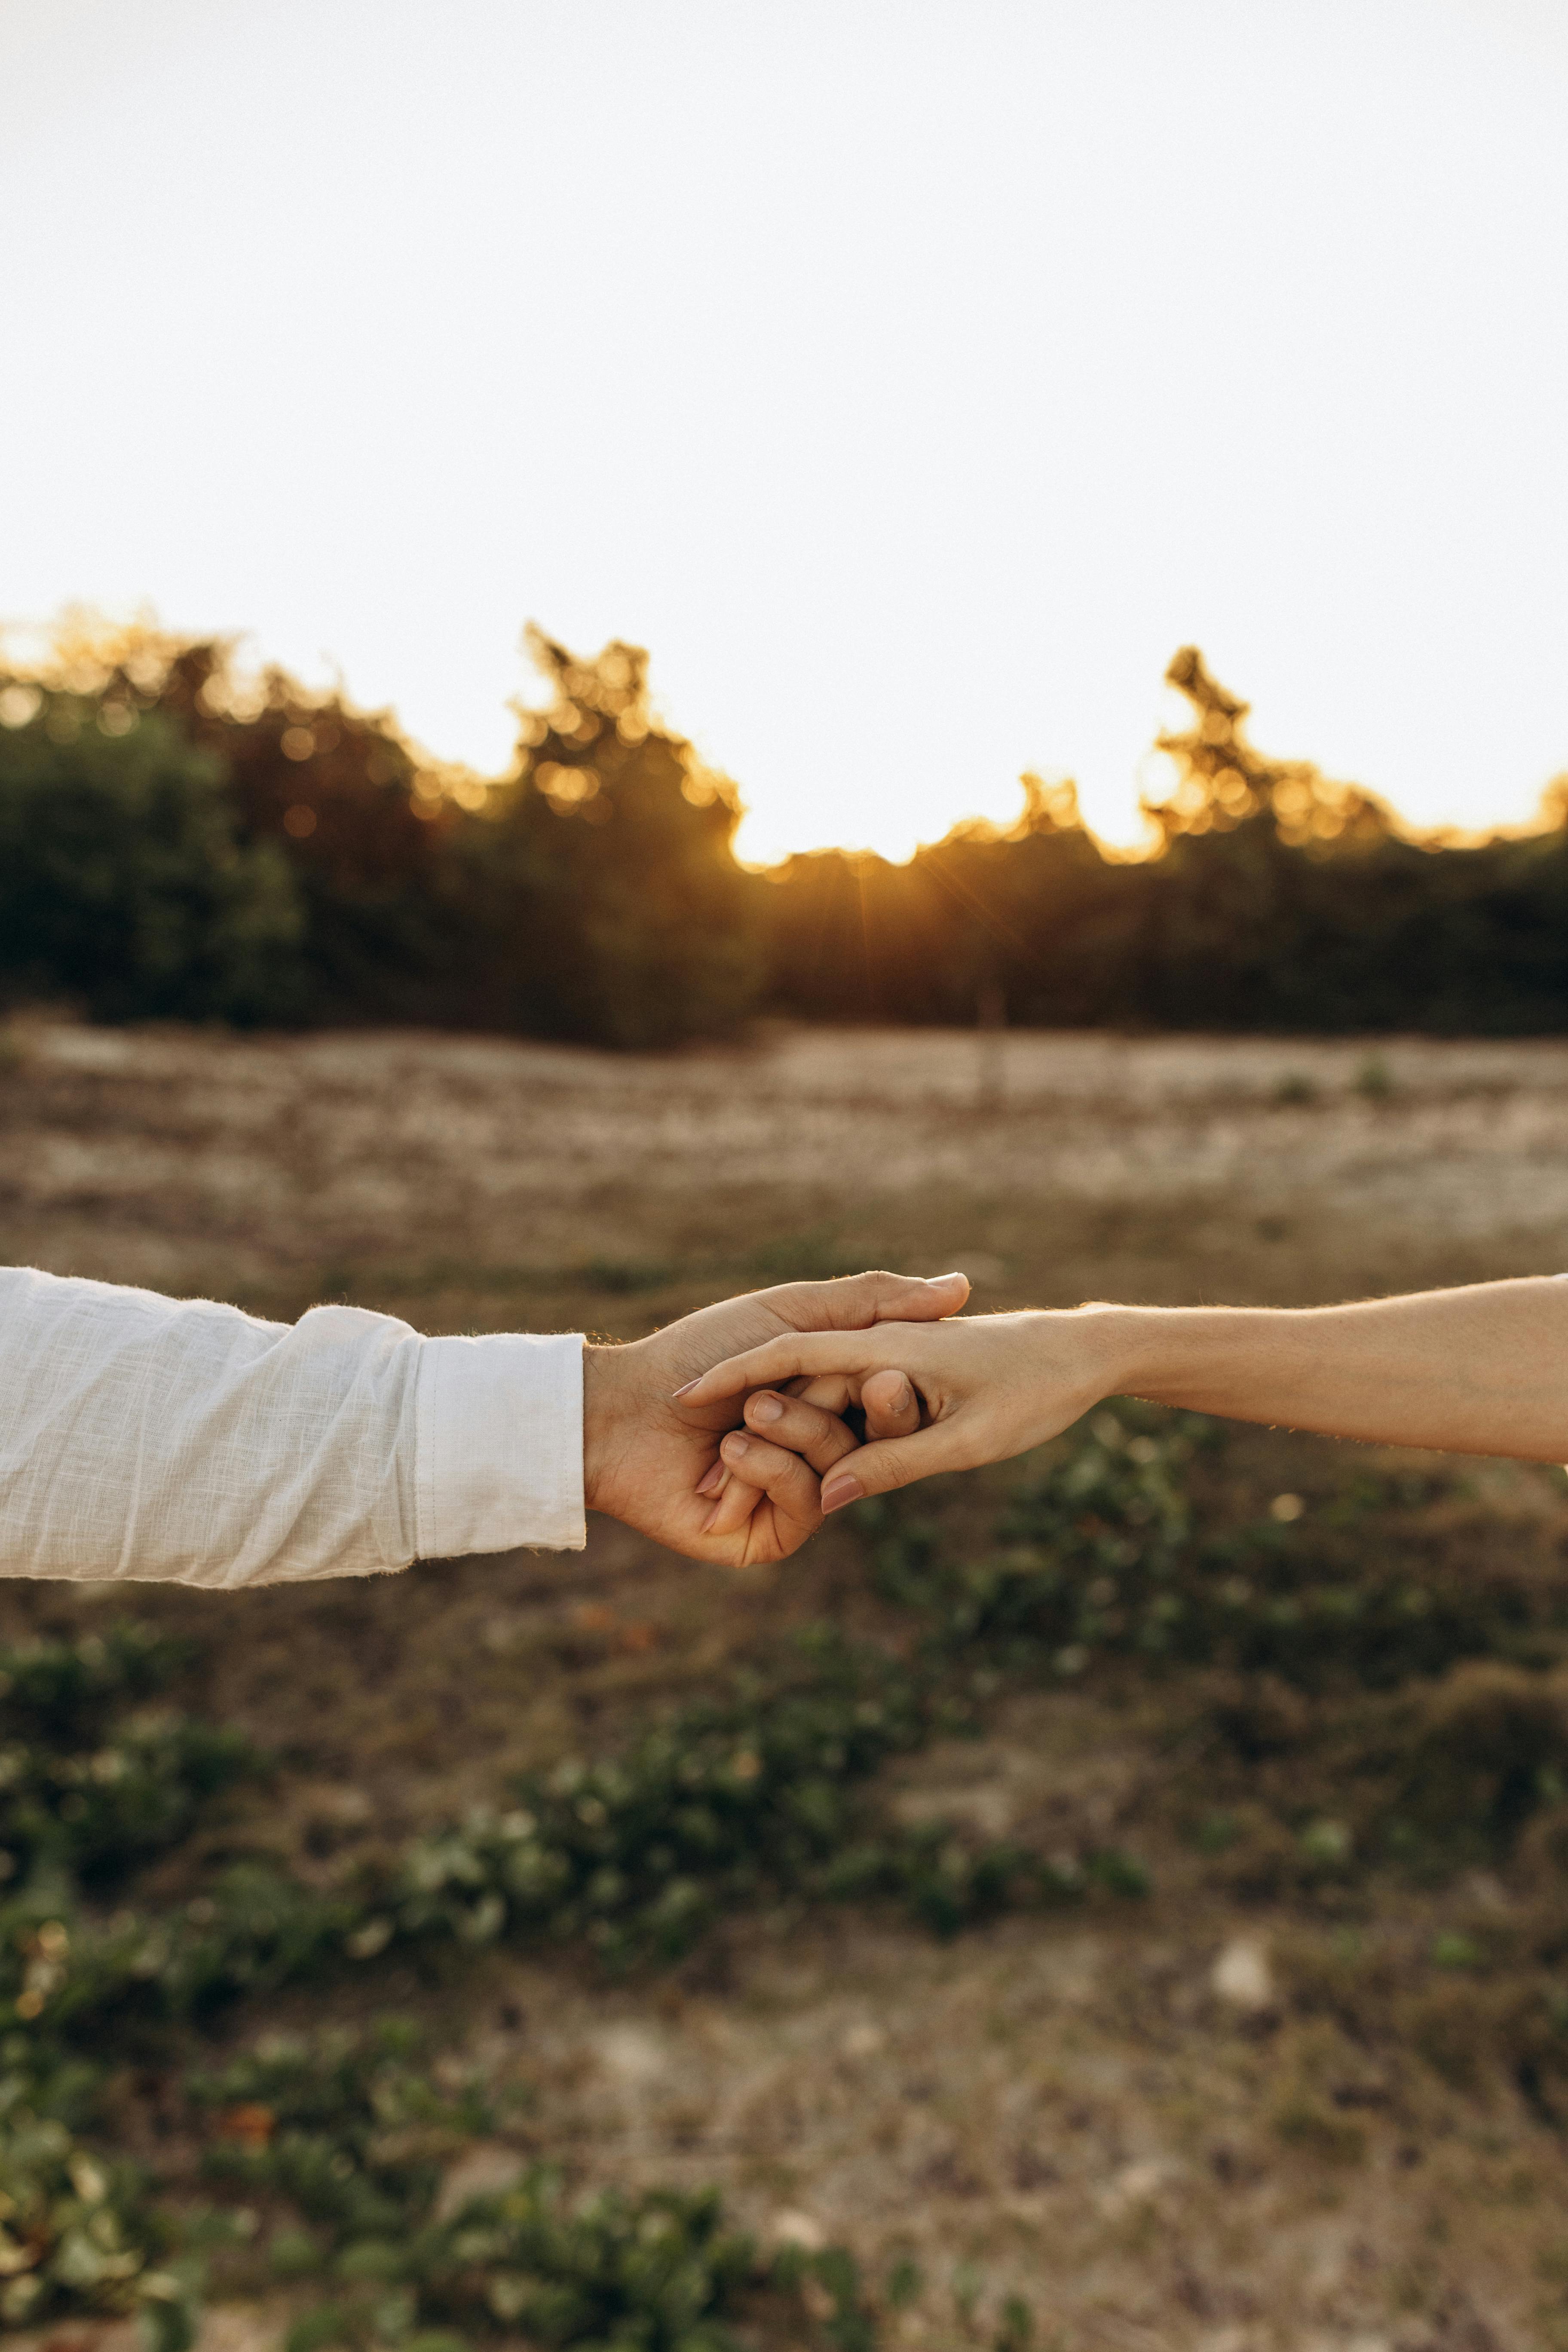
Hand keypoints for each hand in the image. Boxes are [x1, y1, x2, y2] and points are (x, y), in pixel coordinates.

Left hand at [581, 1270, 969, 1564]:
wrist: (622, 1409)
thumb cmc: (697, 1351)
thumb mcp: (790, 1311)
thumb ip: (873, 1300)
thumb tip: (962, 1286)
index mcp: (835, 1399)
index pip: (893, 1398)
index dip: (892, 1385)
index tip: (887, 1371)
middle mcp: (825, 1449)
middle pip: (873, 1437)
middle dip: (827, 1408)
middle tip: (776, 1395)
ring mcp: (799, 1494)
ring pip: (841, 1469)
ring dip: (789, 1435)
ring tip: (738, 1420)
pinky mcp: (772, 1533)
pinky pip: (806, 1504)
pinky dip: (768, 1470)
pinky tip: (727, 1456)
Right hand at [671, 1307, 1128, 1510]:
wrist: (1088, 1350)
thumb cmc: (1036, 1392)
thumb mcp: (968, 1441)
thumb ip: (896, 1465)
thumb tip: (830, 1501)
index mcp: (888, 1349)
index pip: (789, 1357)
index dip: (732, 1377)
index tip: (683, 1401)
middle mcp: (883, 1344)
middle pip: (800, 1382)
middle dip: (752, 1420)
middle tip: (707, 1479)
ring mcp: (897, 1354)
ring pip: (825, 1393)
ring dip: (788, 1430)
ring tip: (738, 1477)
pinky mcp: (913, 1368)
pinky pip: (854, 1396)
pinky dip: (827, 1424)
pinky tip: (807, 1458)